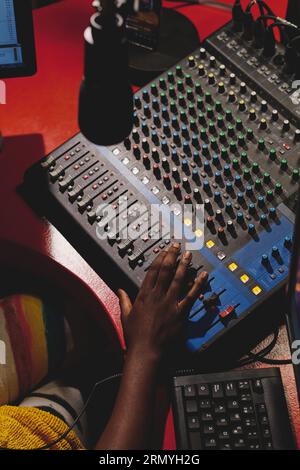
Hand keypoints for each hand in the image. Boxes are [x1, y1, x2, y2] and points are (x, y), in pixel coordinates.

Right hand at [118, 243, 207, 359]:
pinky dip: (198, 285)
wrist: (146, 352)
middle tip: (177, 246)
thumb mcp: (125, 315)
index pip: (153, 271)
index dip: (159, 259)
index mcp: (144, 295)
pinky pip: (191, 296)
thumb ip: (124, 300)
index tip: (164, 251)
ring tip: (188, 255)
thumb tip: (119, 289)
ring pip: (179, 279)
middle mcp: (157, 296)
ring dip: (184, 265)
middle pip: (166, 271)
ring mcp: (170, 304)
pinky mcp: (180, 313)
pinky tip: (203, 276)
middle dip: (172, 256)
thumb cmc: (135, 336)